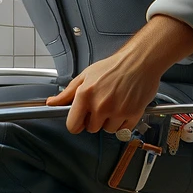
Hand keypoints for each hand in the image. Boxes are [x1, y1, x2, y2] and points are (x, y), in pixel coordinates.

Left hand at [46, 48, 160, 134]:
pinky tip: (124, 108)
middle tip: (102, 105)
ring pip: (108, 130)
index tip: (80, 120)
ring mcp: (117, 111)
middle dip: (94, 120)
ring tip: (114, 104)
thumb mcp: (85, 76)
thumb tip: (52, 103)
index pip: (73, 125)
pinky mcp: (133, 114)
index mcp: (85, 95)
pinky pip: (123, 130)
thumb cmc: (113, 67)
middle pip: (91, 129)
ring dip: (110, 122)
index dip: (76, 124)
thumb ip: (67, 93)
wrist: (140, 61)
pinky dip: (123, 123)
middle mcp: (100, 105)